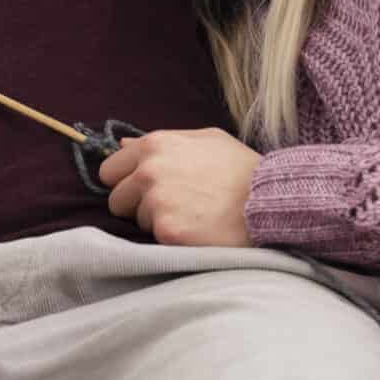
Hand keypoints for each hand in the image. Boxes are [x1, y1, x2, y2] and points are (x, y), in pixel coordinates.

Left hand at [96, 127, 261, 245]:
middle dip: (136, 205)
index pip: (109, 170)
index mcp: (155, 145)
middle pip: (116, 199)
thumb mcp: (207, 139)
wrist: (270, 202)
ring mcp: (156, 202)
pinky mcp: (167, 231)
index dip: (126, 182)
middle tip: (172, 206)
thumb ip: (163, 141)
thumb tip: (122, 144)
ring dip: (156, 222)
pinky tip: (196, 229)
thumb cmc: (241, 169)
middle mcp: (149, 171)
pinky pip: (154, 240)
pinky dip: (172, 238)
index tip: (144, 190)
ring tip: (191, 215)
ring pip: (136, 222)